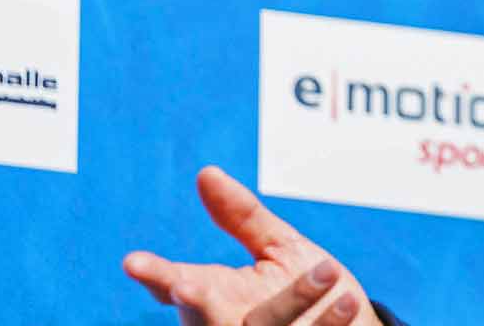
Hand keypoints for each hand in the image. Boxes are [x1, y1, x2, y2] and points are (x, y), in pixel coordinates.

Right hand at [123, 166, 381, 325]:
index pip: (176, 287)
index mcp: (217, 297)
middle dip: (195, 307)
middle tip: (186, 287)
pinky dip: (329, 321)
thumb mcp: (276, 247)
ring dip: (295, 301)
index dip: (155, 275)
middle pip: (206, 321)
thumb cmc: (308, 290)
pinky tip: (349, 301)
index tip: (134, 262)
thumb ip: (241, 216)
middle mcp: (232, 325)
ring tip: (329, 270)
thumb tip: (206, 173)